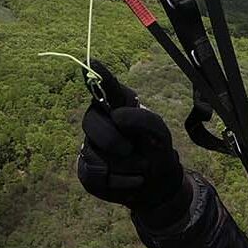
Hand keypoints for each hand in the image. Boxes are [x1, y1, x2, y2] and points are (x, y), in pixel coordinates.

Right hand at [75, 61, 184, 212]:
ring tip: (140, 167)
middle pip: (90, 123)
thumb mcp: (159, 133)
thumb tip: (117, 116)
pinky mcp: (88, 170)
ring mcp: (90, 146)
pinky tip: (133, 180)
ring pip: (93, 154)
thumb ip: (144, 119)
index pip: (103, 87)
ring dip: (124, 166)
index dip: (98, 76)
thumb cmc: (157, 151)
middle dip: (112, 139)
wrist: (159, 184)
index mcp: (116, 107)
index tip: (94, 63)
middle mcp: (99, 122)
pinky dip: (120, 182)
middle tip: (130, 149)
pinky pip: (95, 176)